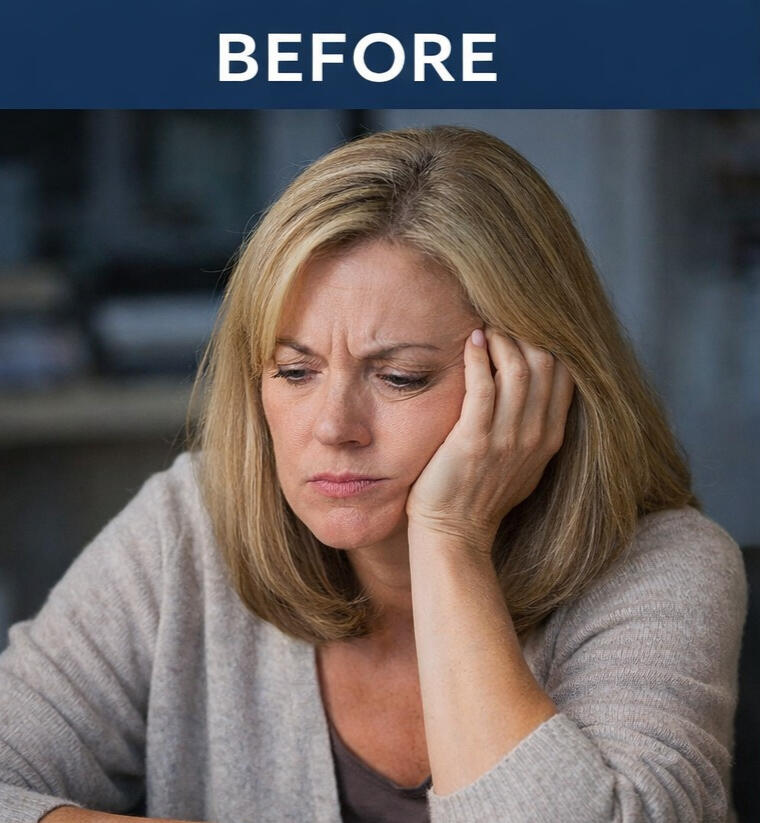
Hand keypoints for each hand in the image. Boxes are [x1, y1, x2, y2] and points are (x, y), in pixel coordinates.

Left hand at [405, 325, 574, 557]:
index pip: (565, 376)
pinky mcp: (474, 441)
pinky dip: (479, 358)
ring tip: (485, 329)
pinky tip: (472, 342)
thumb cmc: (480, 494)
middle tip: (501, 323)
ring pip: (519, 371)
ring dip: (502, 342)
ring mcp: (507, 439)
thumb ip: (533, 427)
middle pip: (546, 366)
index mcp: (550, 438)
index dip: (547, 345)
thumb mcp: (522, 462)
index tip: (525, 329)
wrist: (455, 533)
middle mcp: (535, 436)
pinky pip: (483, 387)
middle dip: (525, 336)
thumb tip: (532, 389)